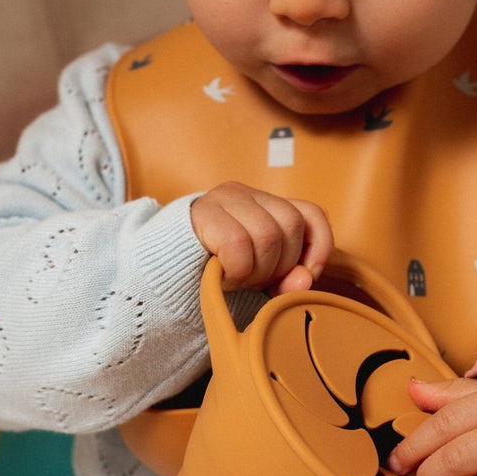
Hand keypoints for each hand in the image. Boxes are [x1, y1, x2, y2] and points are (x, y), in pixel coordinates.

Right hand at [190, 181, 333, 294]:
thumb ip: (285, 280)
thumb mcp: (258, 278)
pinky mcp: (203, 213)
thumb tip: (306, 279)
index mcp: (266, 205)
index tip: (307, 275)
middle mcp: (247, 194)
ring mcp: (224, 199)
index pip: (312, 215)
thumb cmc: (214, 274)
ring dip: (256, 270)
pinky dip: (237, 270)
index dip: (318, 248)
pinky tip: (224, 278)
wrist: (158, 271)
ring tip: (237, 280)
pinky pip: (238, 243)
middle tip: (254, 282)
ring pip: (268, 234)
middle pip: (290, 226)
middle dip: (280, 265)